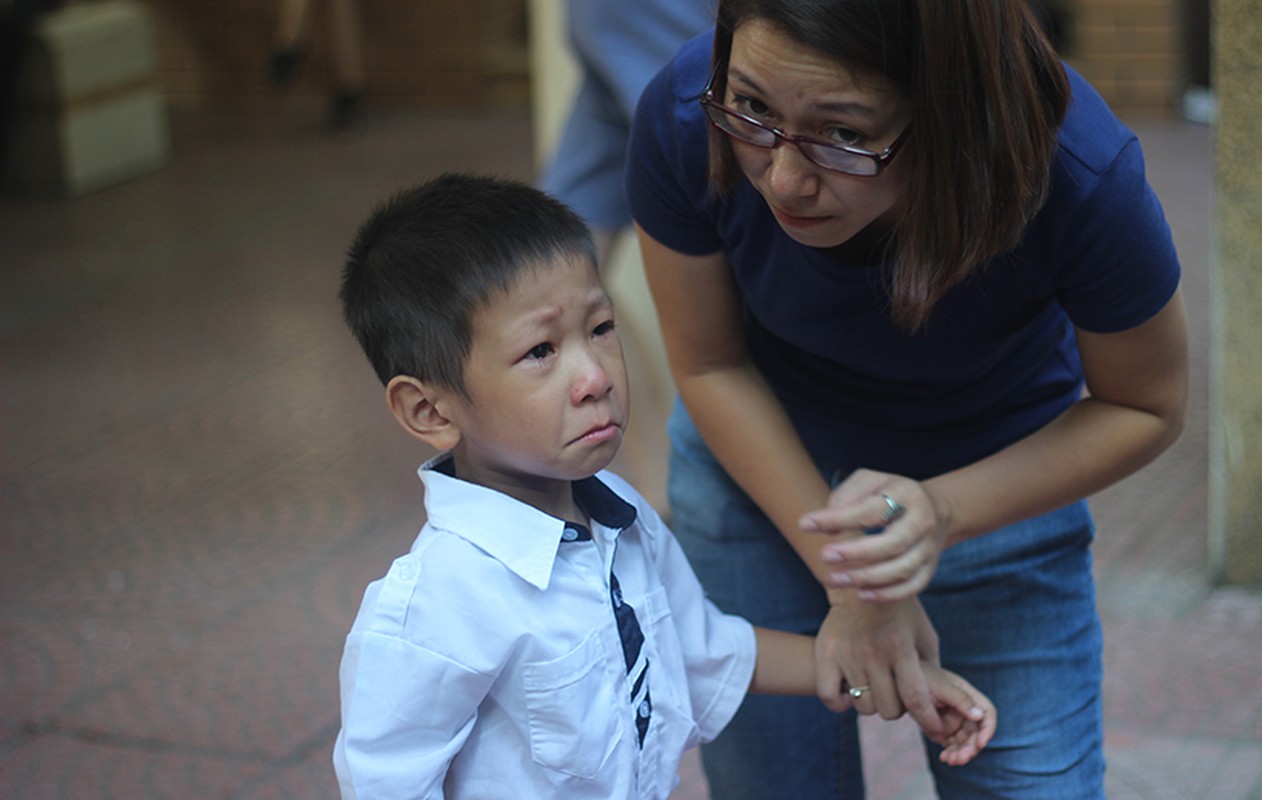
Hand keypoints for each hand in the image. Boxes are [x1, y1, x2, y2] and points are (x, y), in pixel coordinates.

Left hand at [800, 468, 949, 601]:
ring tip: (835, 579)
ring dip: (866, 577)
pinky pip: (912, 587)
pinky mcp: (929, 568)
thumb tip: (825, 526)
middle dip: (855, 553)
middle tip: (824, 556)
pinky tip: (861, 594)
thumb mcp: (869, 482)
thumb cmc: (891, 493)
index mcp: (907, 495)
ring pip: (902, 569)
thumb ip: (845, 498)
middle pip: (892, 543)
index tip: (806, 524)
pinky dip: (886, 594)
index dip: (838, 518)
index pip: (871, 510)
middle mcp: (923, 522)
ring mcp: (929, 547)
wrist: (935, 508)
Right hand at [813, 596, 944, 738]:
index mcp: (901, 648)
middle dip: (898, 709)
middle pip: (889, 709)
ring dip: (871, 704)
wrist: (859, 583)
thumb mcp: (924, 633)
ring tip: (873, 688)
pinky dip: (840, 702)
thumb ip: (933, 666)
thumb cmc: (898, 611)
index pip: (915, 698)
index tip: (936, 730)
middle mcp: (874, 653)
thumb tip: (943, 699)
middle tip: (895, 696)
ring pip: (863, 706)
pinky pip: (829, 696)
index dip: (928, 720)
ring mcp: (848, 654)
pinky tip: (848, 691)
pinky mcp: (826, 653)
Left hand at [920, 663, 996, 766]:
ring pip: (964, 743)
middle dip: (970, 748)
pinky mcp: (943, 730)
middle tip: (960, 759)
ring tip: (949, 760)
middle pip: (976, 733)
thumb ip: (959, 700)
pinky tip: (944, 757)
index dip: (987, 730)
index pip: (988, 713)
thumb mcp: (941, 686)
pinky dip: (950, 752)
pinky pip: (951, 745)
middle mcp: (965, 710)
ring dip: (960, 754)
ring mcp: (955, 721)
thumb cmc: (922, 675)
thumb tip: (979, 716)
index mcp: (969, 696)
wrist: (902, 679)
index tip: (980, 744)